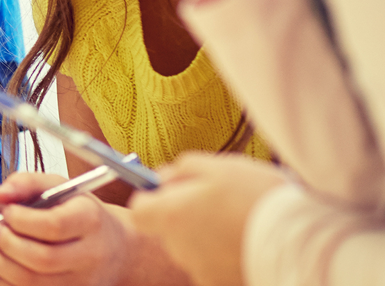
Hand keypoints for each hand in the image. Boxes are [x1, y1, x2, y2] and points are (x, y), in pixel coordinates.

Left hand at [0, 172, 131, 285]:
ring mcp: (81, 282)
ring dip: (0, 263)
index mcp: (90, 221)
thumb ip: (27, 182)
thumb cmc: (81, 214)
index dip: (20, 219)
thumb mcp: (60, 187)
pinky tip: (4, 264)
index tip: (6, 211)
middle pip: (41, 259)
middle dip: (6, 243)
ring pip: (31, 283)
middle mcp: (90, 256)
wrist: (116, 249)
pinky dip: (6, 281)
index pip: (53, 226)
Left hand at [130, 153, 284, 285]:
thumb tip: (162, 177)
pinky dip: (227, 255)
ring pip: (194, 248)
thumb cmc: (259, 198)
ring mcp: (199, 270)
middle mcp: (178, 248)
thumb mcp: (219, 167)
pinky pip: (215, 265)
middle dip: (186, 215)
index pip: (139, 211)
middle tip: (220, 202)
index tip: (172, 190)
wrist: (302, 242)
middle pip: (169, 229)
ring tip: (242, 222)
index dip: (153, 198)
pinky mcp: (220, 284)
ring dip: (209, 236)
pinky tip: (250, 242)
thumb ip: (181, 169)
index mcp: (170, 216)